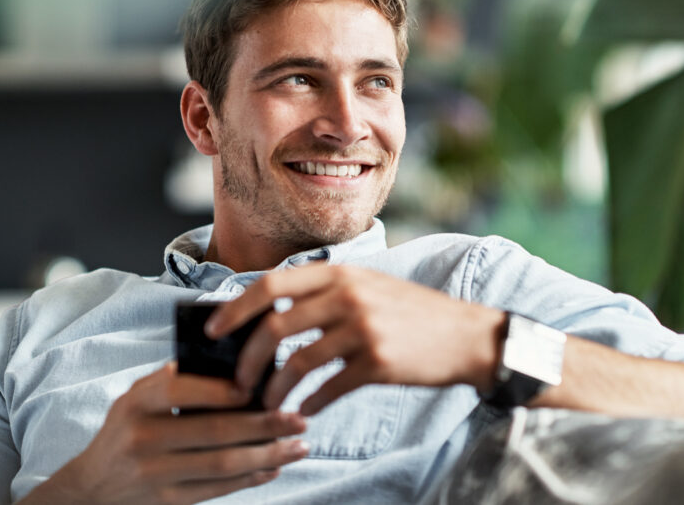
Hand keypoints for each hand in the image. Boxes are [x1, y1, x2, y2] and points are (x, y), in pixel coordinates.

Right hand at [20, 363, 308, 504]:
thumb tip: (230, 364)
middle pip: (213, 431)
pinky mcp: (166, 501)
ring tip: (299, 446)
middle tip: (297, 419)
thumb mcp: (135, 398)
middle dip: (263, 425)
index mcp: (136, 403)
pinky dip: (250, 478)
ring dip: (267, 455)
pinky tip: (274, 467)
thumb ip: (172, 379)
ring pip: (222, 464)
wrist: (91, 486)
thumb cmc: (126, 430)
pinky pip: (217, 489)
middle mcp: (142, 438)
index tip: (257, 387)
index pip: (180, 389)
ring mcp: (154, 473)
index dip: (220, 390)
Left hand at [206, 265, 504, 414]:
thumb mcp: (370, 286)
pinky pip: (328, 388)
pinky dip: (309, 403)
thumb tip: (272, 313)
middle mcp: (348, 296)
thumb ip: (327, 292)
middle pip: (275, 326)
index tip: (214, 331)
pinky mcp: (377, 363)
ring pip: (297, 362)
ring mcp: (363, 329)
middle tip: (237, 381)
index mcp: (340, 273)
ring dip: (274, 388)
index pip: (271, 285)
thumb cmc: (413, 314)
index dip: (235, 309)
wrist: (468, 336)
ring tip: (267, 404)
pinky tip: (304, 411)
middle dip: (247, 358)